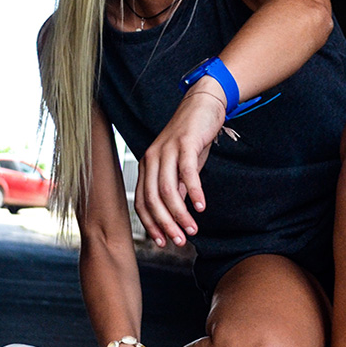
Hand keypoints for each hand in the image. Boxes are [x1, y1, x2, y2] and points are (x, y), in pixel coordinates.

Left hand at [134, 84, 225, 247]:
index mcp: (147, 166)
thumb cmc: (192, 138)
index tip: (163, 242)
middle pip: (153, 200)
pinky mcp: (185, 144)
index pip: (142, 202)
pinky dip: (194, 192)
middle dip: (166, 224)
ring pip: (168, 190)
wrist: (203, 104)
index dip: (151, 224)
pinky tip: (201, 207)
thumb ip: (177, 187)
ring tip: (192, 229)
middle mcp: (152, 159)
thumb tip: (177, 212)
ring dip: (180, 214)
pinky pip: (187, 173)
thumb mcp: (181, 166)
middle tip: (179, 241)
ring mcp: (167, 151)